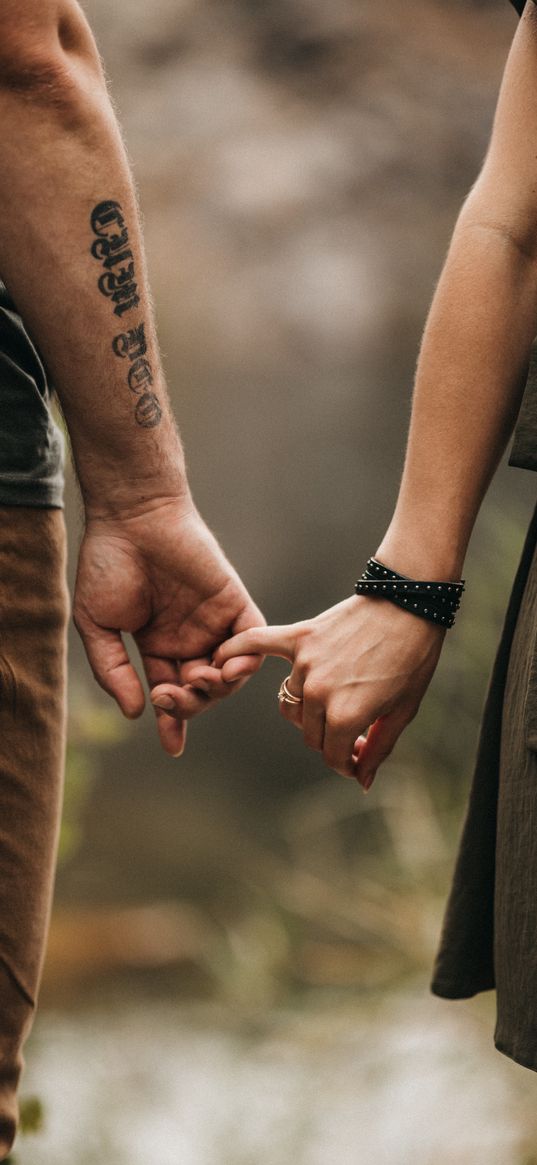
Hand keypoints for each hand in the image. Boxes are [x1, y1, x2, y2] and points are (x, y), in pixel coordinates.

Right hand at [73, 499, 264, 756]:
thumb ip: (114, 670)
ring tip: (202, 681)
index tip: (173, 748)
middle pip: (202, 690)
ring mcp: (214, 621)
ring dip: (220, 687)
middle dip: (191, 704)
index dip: (173, 722)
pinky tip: (228, 665)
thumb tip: (136, 713)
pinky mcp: (234, 600)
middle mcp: (190, 638)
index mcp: (158, 646)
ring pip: (230, 672)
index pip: (171, 694)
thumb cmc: (108, 564)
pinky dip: (247, 657)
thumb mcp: (97, 625)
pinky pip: (251, 637)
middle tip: (174, 696)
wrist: (133, 518)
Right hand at [212, 595, 445, 786]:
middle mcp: (318, 693)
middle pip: (310, 735)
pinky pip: (258, 645)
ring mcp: (305, 665)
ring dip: (310, 710)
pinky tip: (219, 658)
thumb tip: (361, 781)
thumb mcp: (403, 711)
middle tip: (356, 728)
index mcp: (346, 716)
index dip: (348, 762)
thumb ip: (378, 748)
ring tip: (336, 698)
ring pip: (293, 705)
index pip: (332, 756)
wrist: (409, 605)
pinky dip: (237, 650)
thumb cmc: (413, 659)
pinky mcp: (299, 637)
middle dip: (333, 739)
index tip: (360, 755)